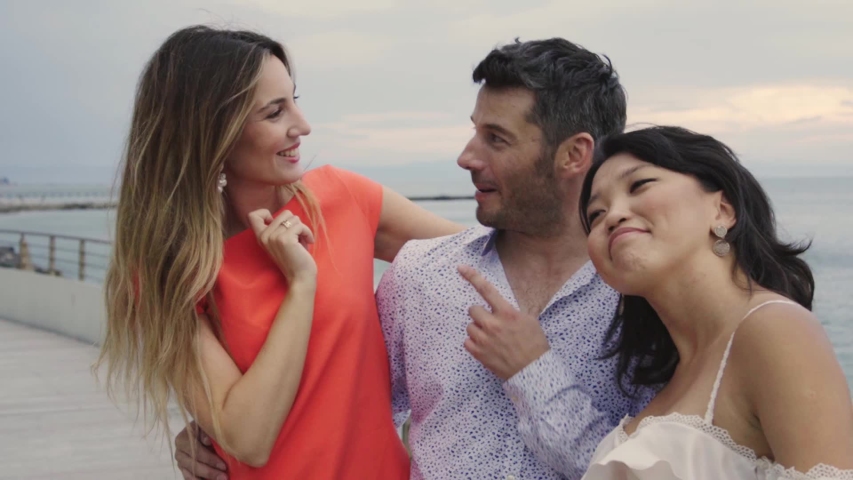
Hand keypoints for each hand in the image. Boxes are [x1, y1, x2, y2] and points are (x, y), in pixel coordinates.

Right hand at [174, 421, 227, 479]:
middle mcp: (179, 450)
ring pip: (192, 472)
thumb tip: (207, 441)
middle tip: (224, 476)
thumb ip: (207, 433)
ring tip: (220, 479)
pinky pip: (189, 478)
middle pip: (193, 463)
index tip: (223, 465)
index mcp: (183, 438)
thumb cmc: (208, 431)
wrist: (204, 434)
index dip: (209, 458)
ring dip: (206, 477)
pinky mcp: (183, 469)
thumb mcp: (208, 428)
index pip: (196, 450)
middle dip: (209, 471)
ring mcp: (180, 461)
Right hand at [248, 209, 316, 282]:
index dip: (265, 213)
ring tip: (302, 241)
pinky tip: (309, 242)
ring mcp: (274, 237)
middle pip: (284, 213)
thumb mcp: (281, 241)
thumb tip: (287, 214)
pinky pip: (300, 226)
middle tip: (297, 237)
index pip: (252, 215)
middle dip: (295, 223)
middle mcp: (265, 236)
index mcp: (261, 237)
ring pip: (294, 218)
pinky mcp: (285, 239)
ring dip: (303, 228)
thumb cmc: (295, 258)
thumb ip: (279, 228)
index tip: (279, 224)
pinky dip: (308, 233)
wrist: (300, 278)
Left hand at [458, 265, 550, 380]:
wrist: (533, 371)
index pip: (486, 289)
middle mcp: (493, 324)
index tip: (460, 268)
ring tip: (492, 338)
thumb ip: (510, 311)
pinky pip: (467, 342)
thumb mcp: (528, 320)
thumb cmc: (533, 344)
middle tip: (491, 323)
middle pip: (472, 310)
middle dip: (480, 315)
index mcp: (507, 313)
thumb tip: (498, 305)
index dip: (472, 276)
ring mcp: (484, 339)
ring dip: (478, 330)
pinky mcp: (479, 353)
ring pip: (469, 326)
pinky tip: (487, 347)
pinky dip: (474, 344)